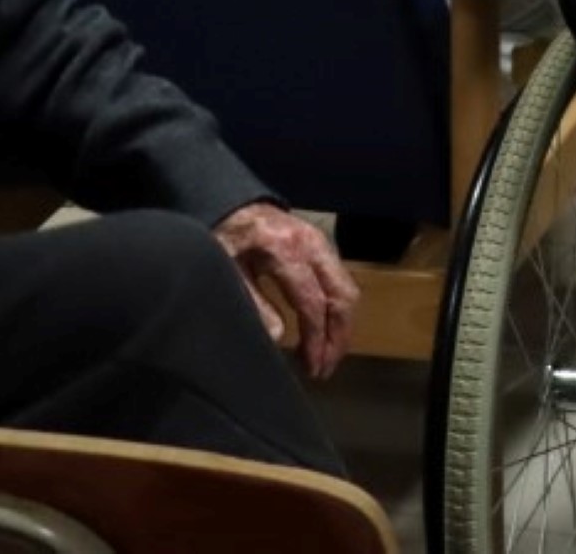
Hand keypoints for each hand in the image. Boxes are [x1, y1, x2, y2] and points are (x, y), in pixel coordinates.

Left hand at [215, 202, 357, 377]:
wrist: (235, 204)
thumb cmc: (227, 237)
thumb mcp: (228, 270)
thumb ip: (252, 301)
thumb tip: (279, 337)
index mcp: (287, 250)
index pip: (313, 301)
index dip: (316, 339)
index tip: (311, 367)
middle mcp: (314, 245)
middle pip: (342, 296)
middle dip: (338, 338)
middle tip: (324, 370)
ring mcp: (323, 245)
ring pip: (348, 290)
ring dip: (342, 327)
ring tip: (327, 357)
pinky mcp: (325, 249)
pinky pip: (342, 283)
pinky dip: (339, 312)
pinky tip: (326, 332)